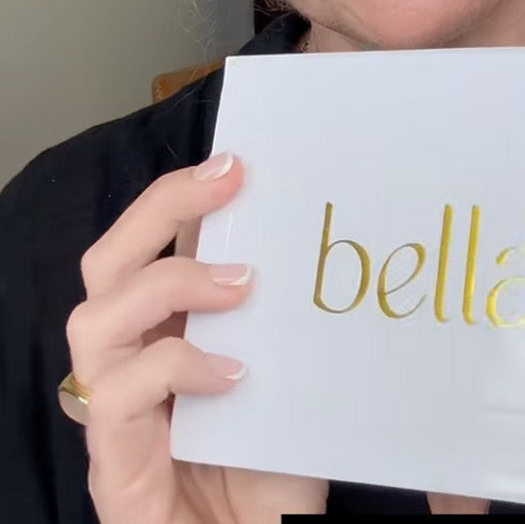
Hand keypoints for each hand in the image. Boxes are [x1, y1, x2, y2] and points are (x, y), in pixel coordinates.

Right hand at [65, 152, 326, 522]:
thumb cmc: (278, 473)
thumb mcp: (290, 374)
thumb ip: (285, 317)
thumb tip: (321, 234)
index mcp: (166, 334)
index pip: (149, 246)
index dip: (180, 197)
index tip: (239, 160)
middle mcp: (130, 366)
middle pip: (106, 264)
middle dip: (161, 208)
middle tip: (231, 180)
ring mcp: (115, 421)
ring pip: (93, 321)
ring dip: (168, 284)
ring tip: (242, 285)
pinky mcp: (114, 474)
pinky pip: (118, 398)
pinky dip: (175, 368)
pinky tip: (233, 374)